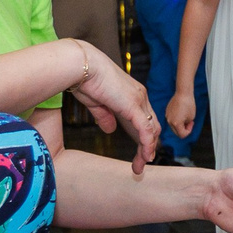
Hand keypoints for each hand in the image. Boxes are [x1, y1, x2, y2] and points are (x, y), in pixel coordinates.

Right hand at [69, 40, 159, 175]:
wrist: (81, 66)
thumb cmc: (84, 80)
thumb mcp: (97, 103)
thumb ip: (105, 116)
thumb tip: (111, 129)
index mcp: (132, 96)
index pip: (144, 121)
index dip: (143, 138)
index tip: (138, 155)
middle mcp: (140, 97)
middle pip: (151, 127)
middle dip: (147, 148)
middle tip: (140, 166)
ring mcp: (138, 100)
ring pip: (151, 130)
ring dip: (147, 150)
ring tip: (141, 166)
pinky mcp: (133, 105)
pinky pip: (145, 128)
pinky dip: (147, 143)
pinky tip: (146, 156)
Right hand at [164, 90, 198, 142]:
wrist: (183, 93)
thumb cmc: (188, 104)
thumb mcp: (191, 118)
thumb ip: (187, 125)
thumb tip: (184, 126)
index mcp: (176, 124)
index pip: (182, 135)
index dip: (188, 131)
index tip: (191, 124)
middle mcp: (169, 121)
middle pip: (176, 132)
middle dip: (183, 129)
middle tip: (189, 123)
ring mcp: (167, 116)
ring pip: (173, 126)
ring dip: (180, 125)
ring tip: (185, 117)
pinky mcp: (167, 112)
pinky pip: (171, 120)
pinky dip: (176, 119)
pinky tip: (181, 113)